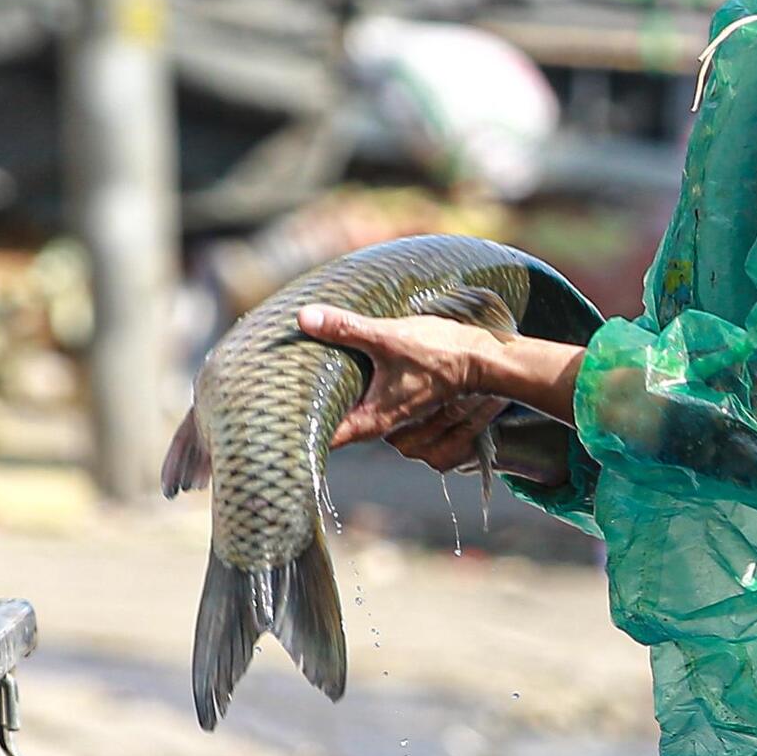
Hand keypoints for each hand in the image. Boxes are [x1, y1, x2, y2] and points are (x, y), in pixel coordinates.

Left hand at [295, 306, 500, 448]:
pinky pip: (365, 403)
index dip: (296, 428)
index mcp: (371, 420)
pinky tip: (338, 369)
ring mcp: (391, 416)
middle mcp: (380, 426)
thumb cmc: (439, 353)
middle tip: (279, 389)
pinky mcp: (400, 402)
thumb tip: (304, 318)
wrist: (484, 358)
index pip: (322, 437)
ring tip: (303, 377)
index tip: (272, 416)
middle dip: (308, 409)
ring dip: (331, 399)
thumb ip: (345, 328)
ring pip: (350, 414)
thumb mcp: (387, 338)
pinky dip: (350, 392)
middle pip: (333, 425)